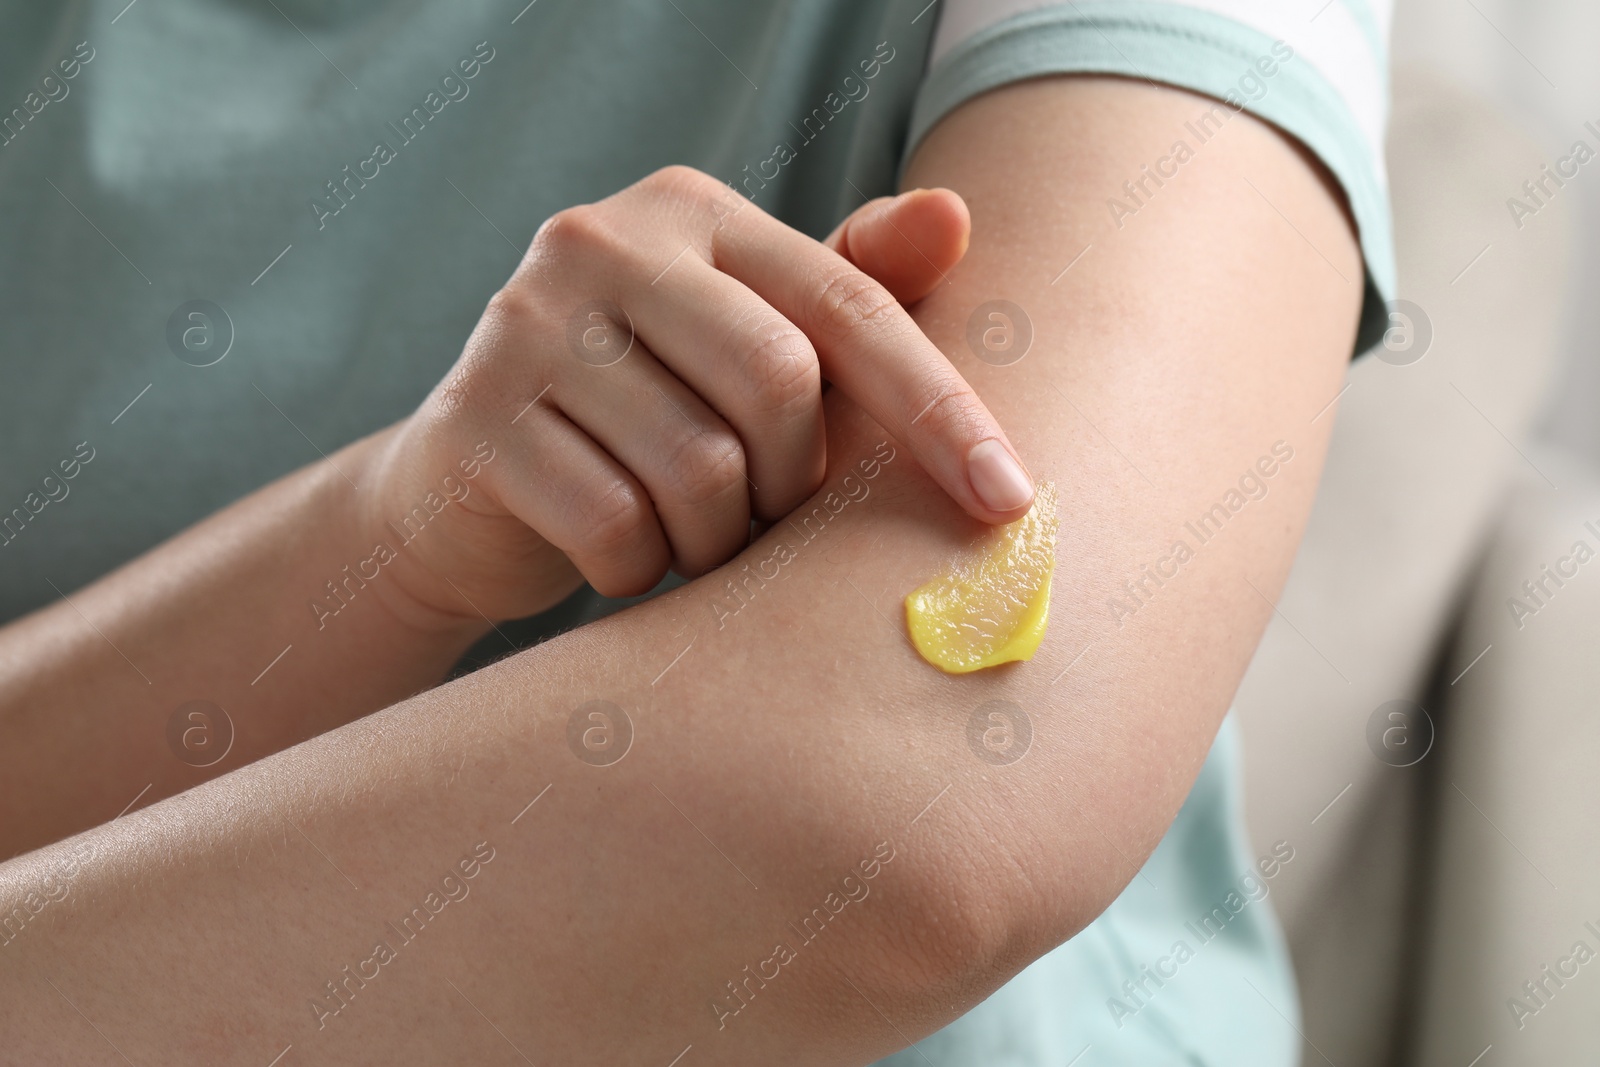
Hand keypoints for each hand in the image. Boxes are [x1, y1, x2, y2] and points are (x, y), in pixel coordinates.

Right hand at [356, 165, 1034, 625]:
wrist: (468, 492)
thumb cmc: (647, 418)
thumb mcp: (752, 348)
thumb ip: (852, 294)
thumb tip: (957, 214)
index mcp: (690, 212)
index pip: (848, 304)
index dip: (939, 407)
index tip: (1009, 501)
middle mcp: (600, 242)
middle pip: (778, 383)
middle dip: (791, 483)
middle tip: (760, 515)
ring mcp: (524, 326)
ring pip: (698, 469)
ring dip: (716, 539)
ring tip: (687, 535)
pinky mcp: (476, 421)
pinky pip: (616, 528)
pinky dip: (640, 569)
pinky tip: (620, 556)